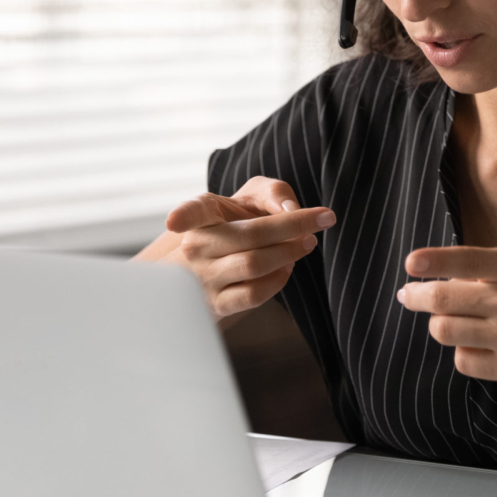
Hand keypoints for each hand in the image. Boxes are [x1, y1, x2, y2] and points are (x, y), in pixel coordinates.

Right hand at [161, 176, 334, 319]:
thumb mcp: (250, 196)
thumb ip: (274, 192)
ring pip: (255, 264)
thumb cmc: (238, 224)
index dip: (182, 216)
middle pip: (252, 234)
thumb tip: (290, 210)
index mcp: (202, 214)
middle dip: (294, 225)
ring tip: (307, 243)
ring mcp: (204, 278)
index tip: (174, 222)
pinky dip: (279, 279)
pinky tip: (287, 267)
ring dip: (291, 252)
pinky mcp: (217, 304)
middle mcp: (197, 246)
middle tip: (323, 219)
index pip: (191, 212)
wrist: (215, 266)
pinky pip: (254, 294)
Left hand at [397, 246, 496, 385]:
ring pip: (446, 331)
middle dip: (417, 297)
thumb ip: (495, 270)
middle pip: (443, 300)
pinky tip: (474, 343)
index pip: (464, 260)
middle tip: (408, 295)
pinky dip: (461, 351)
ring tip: (448, 320)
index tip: (411, 264)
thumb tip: (445, 278)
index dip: (433, 261)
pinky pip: (464, 361)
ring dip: (439, 324)